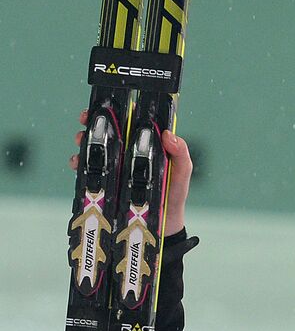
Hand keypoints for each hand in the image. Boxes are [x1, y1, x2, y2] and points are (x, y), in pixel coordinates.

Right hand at [70, 108, 192, 233]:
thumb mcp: (182, 173)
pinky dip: (79, 163)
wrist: (163, 224)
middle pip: (109, 131)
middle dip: (93, 123)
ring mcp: (117, 166)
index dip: (118, 110)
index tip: (106, 106)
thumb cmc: (174, 195)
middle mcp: (130, 152)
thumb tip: (168, 134)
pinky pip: (89, 168)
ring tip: (79, 142)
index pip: (131, 122)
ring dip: (84, 141)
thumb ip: (181, 155)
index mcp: (148, 146)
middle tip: (85, 122)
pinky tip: (77, 163)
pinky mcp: (107, 180)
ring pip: (95, 147)